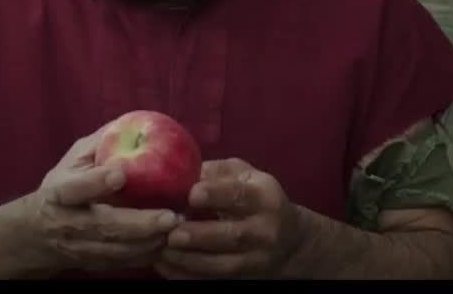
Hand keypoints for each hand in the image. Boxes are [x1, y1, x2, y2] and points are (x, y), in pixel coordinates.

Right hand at [23, 124, 183, 272]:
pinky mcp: (94, 264)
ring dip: (149, 242)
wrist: (35, 236)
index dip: (96, 183)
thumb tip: (132, 122)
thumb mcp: (72, 162)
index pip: (75, 189)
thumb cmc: (61, 188)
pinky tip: (169, 245)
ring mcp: (81, 248)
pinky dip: (147, 256)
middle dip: (139, 224)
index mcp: (60, 193)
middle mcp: (68, 223)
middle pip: (103, 227)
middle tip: (171, 216)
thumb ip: (99, 144)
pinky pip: (123, 264)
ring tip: (177, 228)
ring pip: (117, 250)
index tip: (120, 174)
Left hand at [154, 158, 304, 278]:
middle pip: (233, 235)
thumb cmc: (257, 199)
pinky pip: (217, 281)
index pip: (240, 195)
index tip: (191, 195)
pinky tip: (168, 269)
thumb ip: (217, 172)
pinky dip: (190, 277)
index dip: (215, 194)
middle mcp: (265, 229)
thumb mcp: (245, 175)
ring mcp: (258, 258)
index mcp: (264, 196)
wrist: (289, 240)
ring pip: (224, 265)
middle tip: (171, 233)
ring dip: (190, 260)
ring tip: (163, 252)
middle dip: (199, 236)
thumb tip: (183, 173)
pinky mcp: (247, 278)